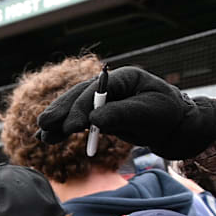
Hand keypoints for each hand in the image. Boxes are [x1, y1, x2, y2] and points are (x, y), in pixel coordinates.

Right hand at [36, 66, 215, 159]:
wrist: (174, 126)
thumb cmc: (165, 115)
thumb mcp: (147, 113)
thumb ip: (121, 115)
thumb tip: (93, 120)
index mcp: (123, 77)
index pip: (96, 89)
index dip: (81, 107)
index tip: (71, 127)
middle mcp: (108, 85)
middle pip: (78, 96)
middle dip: (61, 112)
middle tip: (45, 126)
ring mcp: (101, 99)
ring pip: (73, 107)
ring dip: (57, 122)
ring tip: (42, 137)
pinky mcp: (98, 113)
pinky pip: (75, 119)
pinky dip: (61, 128)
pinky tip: (45, 138)